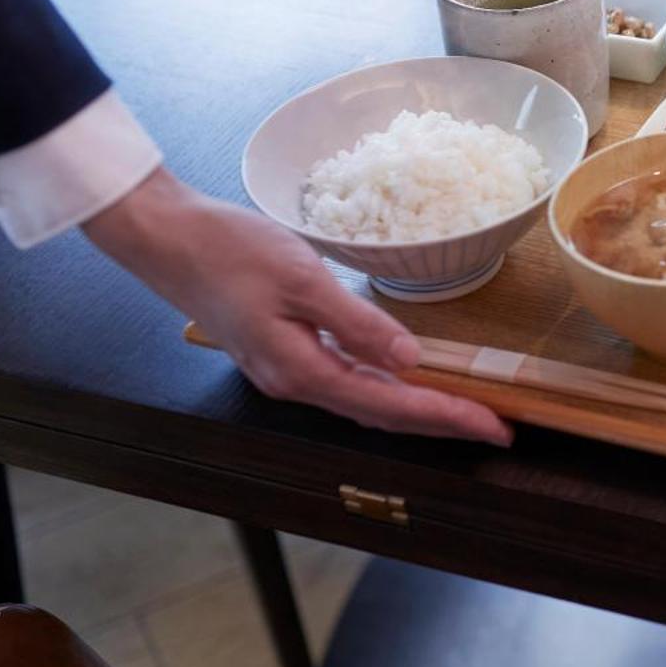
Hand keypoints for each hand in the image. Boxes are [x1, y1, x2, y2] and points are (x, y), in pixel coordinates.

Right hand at [83, 170, 511, 445]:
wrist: (167, 239)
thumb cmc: (230, 251)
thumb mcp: (303, 279)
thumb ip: (358, 324)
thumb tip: (410, 362)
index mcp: (301, 371)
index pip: (391, 406)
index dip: (447, 417)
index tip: (494, 426)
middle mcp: (295, 383)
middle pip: (382, 415)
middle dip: (442, 422)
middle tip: (497, 427)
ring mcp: (286, 372)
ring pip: (365, 402)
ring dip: (417, 409)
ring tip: (466, 410)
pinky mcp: (282, 354)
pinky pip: (346, 382)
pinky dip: (385, 388)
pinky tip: (407, 380)